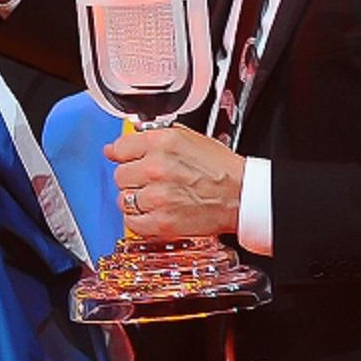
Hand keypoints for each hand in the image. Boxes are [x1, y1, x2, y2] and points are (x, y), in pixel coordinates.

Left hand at [106, 125, 243, 239]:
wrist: (243, 196)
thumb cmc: (221, 169)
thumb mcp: (188, 139)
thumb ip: (151, 137)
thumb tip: (116, 146)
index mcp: (162, 142)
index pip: (119, 148)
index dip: (123, 155)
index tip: (127, 161)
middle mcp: (156, 167)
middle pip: (120, 175)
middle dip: (132, 179)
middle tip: (151, 182)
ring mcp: (157, 196)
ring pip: (123, 199)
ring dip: (136, 201)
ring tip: (157, 198)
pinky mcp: (161, 222)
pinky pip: (131, 222)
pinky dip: (139, 221)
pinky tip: (154, 214)